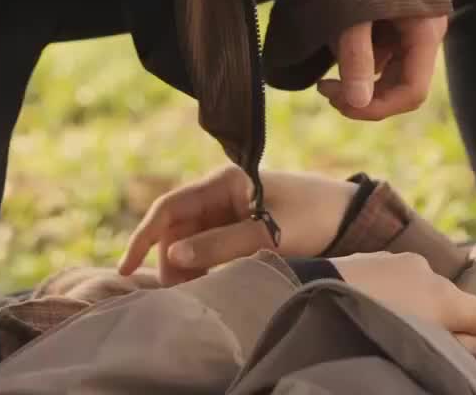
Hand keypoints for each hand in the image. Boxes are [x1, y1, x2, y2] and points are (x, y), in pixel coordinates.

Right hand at [119, 165, 355, 284]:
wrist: (348, 215)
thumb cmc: (312, 217)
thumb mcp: (267, 233)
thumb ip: (220, 244)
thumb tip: (173, 255)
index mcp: (223, 181)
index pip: (170, 207)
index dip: (144, 236)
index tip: (127, 268)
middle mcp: (220, 191)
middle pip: (177, 227)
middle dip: (170, 260)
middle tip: (180, 293)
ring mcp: (229, 208)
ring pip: (191, 240)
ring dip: (186, 265)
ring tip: (198, 290)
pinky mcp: (240, 224)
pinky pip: (208, 245)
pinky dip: (203, 265)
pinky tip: (209, 282)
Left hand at [320, 16, 447, 120]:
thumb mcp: (354, 8)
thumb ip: (356, 53)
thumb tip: (356, 101)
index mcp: (426, 31)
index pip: (412, 91)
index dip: (377, 107)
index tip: (338, 103)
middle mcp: (425, 32)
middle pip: (401, 84)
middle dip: (362, 93)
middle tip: (324, 88)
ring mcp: (412, 25)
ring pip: (388, 69)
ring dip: (358, 75)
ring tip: (326, 63)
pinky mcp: (397, 18)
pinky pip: (382, 49)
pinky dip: (359, 55)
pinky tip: (335, 43)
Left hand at [337, 252, 475, 355]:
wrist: (315, 296)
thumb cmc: (374, 329)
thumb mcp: (423, 349)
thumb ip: (460, 349)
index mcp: (444, 295)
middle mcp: (427, 270)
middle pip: (455, 301)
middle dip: (457, 325)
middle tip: (446, 350)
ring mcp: (398, 259)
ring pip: (426, 288)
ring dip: (427, 309)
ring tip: (409, 331)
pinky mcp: (373, 257)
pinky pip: (400, 280)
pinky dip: (403, 297)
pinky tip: (384, 312)